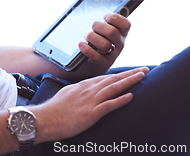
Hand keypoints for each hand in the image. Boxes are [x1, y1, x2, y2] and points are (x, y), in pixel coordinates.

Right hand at [32, 67, 148, 142]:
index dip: (121, 74)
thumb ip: (78, 91)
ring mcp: (90, 101)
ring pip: (114, 88)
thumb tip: (84, 90)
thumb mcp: (67, 94)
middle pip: (113, 79)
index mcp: (84, 85)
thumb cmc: (54, 109)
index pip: (106, 77)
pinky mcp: (91, 113)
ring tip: (142, 77)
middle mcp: (88, 90)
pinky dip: (120, 100)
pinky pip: (108, 105)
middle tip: (145, 70)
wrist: (45, 118)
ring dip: (129, 82)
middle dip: (130, 74)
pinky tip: (131, 96)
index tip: (132, 71)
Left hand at [77, 13, 130, 74]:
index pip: (126, 24)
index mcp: (121, 34)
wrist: (90, 62)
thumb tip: (93, 8)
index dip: (115, 18)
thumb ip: (103, 21)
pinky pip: (97, 57)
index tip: (105, 17)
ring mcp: (112, 56)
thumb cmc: (96, 40)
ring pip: (105, 44)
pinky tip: (81, 44)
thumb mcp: (102, 30)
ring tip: (86, 36)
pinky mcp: (103, 65)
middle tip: (92, 27)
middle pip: (112, 32)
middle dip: (98, 26)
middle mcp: (119, 44)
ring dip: (92, 37)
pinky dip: (86, 49)